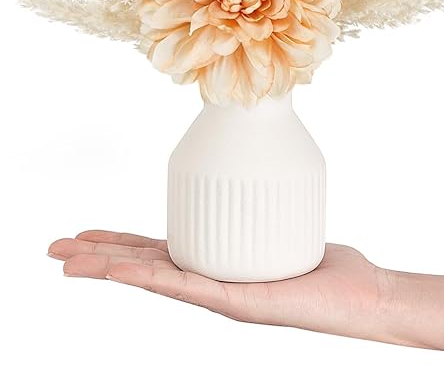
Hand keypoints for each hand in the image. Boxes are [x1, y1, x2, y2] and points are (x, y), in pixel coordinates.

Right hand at [48, 231, 389, 341]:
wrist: (362, 299)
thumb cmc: (327, 266)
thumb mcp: (286, 227)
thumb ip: (266, 206)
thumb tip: (258, 164)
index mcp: (218, 268)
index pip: (160, 253)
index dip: (121, 244)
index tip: (88, 233)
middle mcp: (213, 287)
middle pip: (146, 268)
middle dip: (99, 259)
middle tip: (54, 249)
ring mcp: (224, 299)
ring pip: (157, 280)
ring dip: (112, 270)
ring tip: (72, 261)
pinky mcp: (242, 305)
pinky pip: (192, 287)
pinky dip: (156, 277)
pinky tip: (127, 271)